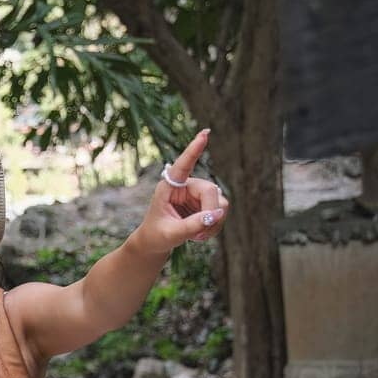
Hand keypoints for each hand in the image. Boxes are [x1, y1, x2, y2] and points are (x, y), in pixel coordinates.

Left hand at [131, 128, 229, 255]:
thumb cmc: (157, 235)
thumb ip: (192, 225)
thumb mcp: (171, 233)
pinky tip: (201, 234)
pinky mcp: (206, 204)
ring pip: (220, 203)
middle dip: (210, 214)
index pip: (183, 165)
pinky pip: (221, 213)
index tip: (204, 134)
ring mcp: (198, 194)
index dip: (194, 150)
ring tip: (197, 236)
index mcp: (169, 186)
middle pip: (210, 191)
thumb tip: (217, 214)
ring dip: (213, 223)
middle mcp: (186, 185)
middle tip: (199, 235)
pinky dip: (214, 227)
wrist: (156, 243)